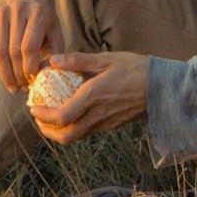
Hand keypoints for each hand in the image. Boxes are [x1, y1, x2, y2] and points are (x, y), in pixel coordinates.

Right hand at [0, 0, 58, 93]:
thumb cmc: (46, 24)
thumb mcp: (56, 37)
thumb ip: (55, 57)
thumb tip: (43, 75)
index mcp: (38, 12)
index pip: (29, 47)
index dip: (30, 69)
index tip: (33, 81)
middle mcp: (17, 9)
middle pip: (13, 51)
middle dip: (18, 75)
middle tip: (23, 88)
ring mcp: (0, 12)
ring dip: (6, 74)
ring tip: (14, 86)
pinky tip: (5, 74)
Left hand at [28, 51, 148, 146]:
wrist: (164, 88)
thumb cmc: (136, 69)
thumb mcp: (106, 59)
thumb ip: (78, 60)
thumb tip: (53, 59)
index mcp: (93, 97)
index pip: (62, 116)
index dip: (43, 117)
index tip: (32, 108)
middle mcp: (98, 115)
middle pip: (66, 136)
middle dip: (48, 131)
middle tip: (38, 118)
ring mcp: (106, 123)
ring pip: (77, 137)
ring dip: (59, 131)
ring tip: (51, 117)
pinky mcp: (112, 126)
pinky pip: (88, 132)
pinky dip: (74, 128)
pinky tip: (71, 113)